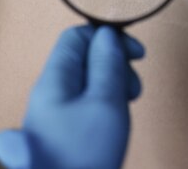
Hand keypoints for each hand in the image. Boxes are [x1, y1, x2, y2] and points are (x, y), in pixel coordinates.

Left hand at [0, 25, 143, 168]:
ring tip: (128, 104)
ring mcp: (58, 110)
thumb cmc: (84, 154)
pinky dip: (109, 103)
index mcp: (55, 78)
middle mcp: (53, 90)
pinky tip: (118, 118)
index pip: (77, 36)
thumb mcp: (104, 103)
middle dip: (116, 63)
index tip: (135, 53)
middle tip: (133, 87)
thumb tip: (108, 34)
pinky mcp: (67, 128)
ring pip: (91, 80)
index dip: (107, 37)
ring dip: (116, 84)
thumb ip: (107, 64)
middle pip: (85, 57)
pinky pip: (90, 102)